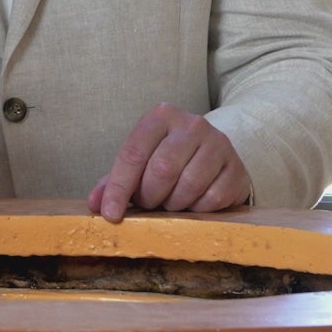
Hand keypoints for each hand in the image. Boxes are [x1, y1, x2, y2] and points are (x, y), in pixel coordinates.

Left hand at [87, 102, 250, 221]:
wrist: (216, 156)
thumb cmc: (171, 160)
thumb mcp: (142, 163)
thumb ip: (117, 181)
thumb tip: (95, 205)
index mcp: (161, 116)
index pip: (134, 153)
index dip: (119, 188)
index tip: (110, 215)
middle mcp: (192, 124)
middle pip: (161, 170)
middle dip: (149, 196)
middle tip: (149, 203)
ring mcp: (218, 144)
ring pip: (188, 186)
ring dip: (173, 204)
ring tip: (171, 202)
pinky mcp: (236, 168)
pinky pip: (212, 199)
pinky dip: (198, 210)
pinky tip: (194, 203)